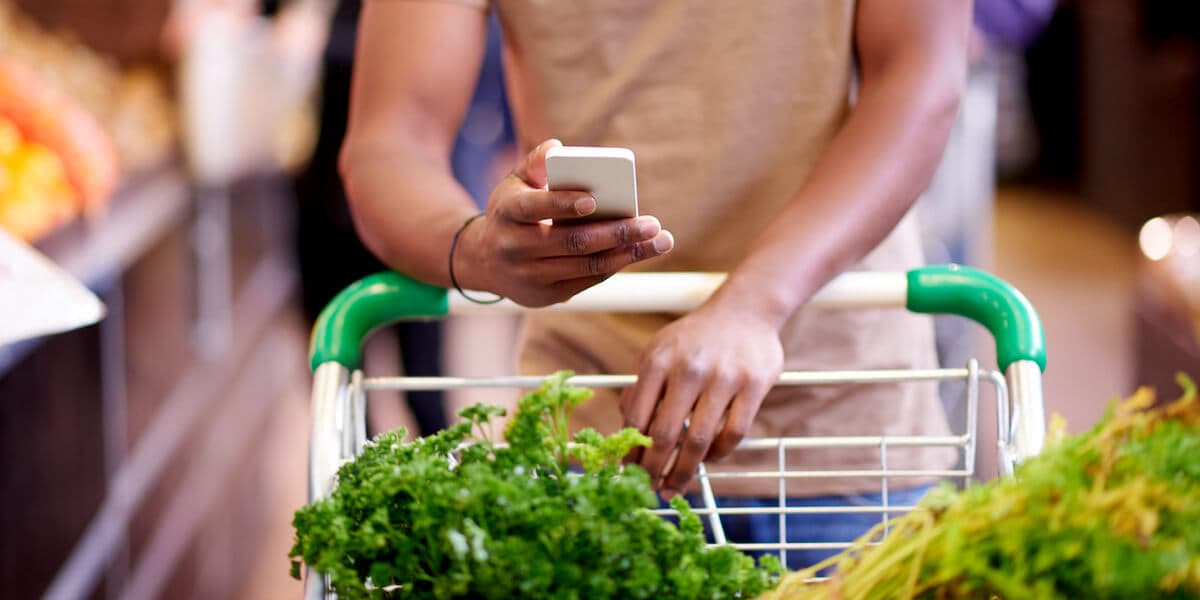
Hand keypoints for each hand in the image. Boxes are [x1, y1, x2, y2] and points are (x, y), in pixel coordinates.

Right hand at [455, 139, 673, 306]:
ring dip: (627, 254)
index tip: (594, 199)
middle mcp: (515, 248)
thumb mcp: (514, 184)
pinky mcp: (545, 295)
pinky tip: (638, 252)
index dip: (563, 204)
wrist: (483, 260)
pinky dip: (615, 265)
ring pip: (586, 265)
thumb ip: (535, 163)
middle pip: (572, 242)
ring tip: (659, 241)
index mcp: (507, 213)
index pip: (535, 207)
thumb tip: (558, 147)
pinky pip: (587, 280)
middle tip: (652, 223)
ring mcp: (530, 276)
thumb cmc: (510, 213)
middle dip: (617, 232)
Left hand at [620, 302, 783, 496]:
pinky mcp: (754, 385)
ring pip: (699, 440)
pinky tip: (708, 459)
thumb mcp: (658, 350)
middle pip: (665, 435)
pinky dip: (718, 454)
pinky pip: (733, 434)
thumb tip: (625, 428)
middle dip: (654, 470)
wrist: (744, 310)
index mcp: (659, 360)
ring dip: (684, 471)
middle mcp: (689, 368)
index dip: (631, 451)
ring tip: (676, 487)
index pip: (637, 417)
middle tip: (650, 489)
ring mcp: (724, 377)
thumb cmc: (694, 338)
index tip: (627, 472)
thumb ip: (641, 386)